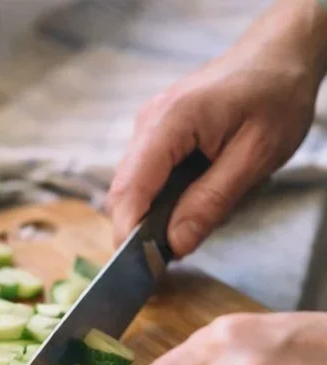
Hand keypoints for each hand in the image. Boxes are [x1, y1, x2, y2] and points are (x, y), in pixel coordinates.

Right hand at [107, 0, 326, 253]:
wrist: (281, 52)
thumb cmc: (276, 95)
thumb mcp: (255, 156)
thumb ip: (211, 202)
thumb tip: (174, 245)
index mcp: (170, 122)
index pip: (130, 191)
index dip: (129, 236)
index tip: (143, 271)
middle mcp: (149, 122)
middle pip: (124, 194)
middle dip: (144, 229)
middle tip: (180, 250)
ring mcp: (149, 126)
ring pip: (135, 189)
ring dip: (159, 214)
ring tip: (202, 212)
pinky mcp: (157, 133)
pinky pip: (149, 178)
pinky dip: (166, 198)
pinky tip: (199, 194)